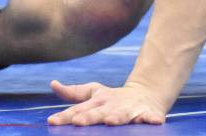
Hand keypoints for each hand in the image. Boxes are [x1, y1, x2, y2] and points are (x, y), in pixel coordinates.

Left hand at [47, 80, 165, 125]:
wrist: (145, 93)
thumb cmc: (113, 98)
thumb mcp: (93, 93)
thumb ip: (73, 93)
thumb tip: (53, 83)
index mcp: (98, 101)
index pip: (78, 109)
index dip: (65, 116)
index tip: (52, 121)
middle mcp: (112, 105)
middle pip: (98, 112)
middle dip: (89, 117)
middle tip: (77, 122)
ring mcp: (130, 109)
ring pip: (123, 114)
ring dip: (117, 117)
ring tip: (110, 121)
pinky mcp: (148, 113)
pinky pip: (151, 116)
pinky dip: (152, 118)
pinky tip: (153, 121)